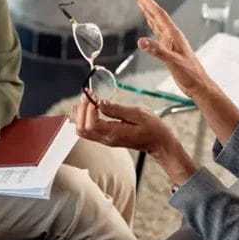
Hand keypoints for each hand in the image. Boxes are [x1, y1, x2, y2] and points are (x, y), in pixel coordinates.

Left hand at [71, 95, 197, 185]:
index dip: (88, 108)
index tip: (92, 96)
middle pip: (81, 129)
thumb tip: (100, 103)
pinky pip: (87, 131)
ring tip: (87, 101)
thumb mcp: (138, 113)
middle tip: (87, 96)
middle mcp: (106, 139)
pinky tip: (88, 108)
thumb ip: (117, 109)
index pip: (91, 124)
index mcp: (115, 133)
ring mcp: (105, 140)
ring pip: (81, 131)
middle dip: (81, 110)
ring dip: (80, 115)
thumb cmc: (152, 128)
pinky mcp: (105, 138)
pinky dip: (83, 119)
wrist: (158, 143)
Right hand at [136, 0, 213, 96]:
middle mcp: (173, 36)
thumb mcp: (172, 62)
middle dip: (148, 4)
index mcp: (174, 36)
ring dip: (149, 13)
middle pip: (158, 16)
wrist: (200, 86)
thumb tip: (141, 41)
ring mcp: (172, 42)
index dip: (149, 3)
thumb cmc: (190, 75)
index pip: (159, 15)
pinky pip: (159, 33)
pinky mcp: (170, 49)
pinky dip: (152, 25)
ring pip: (158, 23)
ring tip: (142, 5)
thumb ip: (157, 51)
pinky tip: (150, 24)